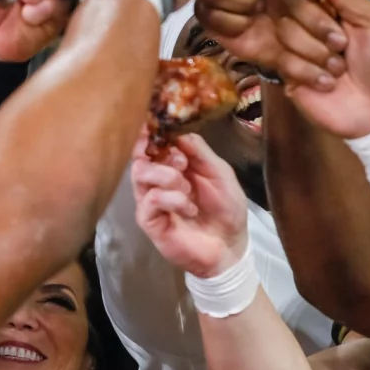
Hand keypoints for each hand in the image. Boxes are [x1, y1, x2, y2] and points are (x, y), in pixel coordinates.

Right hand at [131, 133, 248, 277]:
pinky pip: (151, 199)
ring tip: (187, 190)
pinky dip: (172, 199)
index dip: (151, 131)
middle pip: (139, 154)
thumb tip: (178, 131)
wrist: (230, 246)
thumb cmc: (226, 208)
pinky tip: (189, 208)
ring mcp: (150, 200)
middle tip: (183, 162)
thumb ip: (199, 151)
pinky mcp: (149, 220)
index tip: (157, 124)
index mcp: (173, 164)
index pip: (152, 142)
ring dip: (167, 176)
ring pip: (140, 173)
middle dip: (162, 153)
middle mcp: (157, 179)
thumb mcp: (220, 173)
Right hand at [276, 0, 369, 138]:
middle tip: (341, 44)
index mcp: (333, 5)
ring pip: (285, 31)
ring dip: (316, 52)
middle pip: (289, 3)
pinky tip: (328, 83)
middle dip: (317, 24)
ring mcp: (298, 47)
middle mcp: (310, 22)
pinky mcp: (288, 73)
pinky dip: (309, 72)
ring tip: (338, 68)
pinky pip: (284, 61)